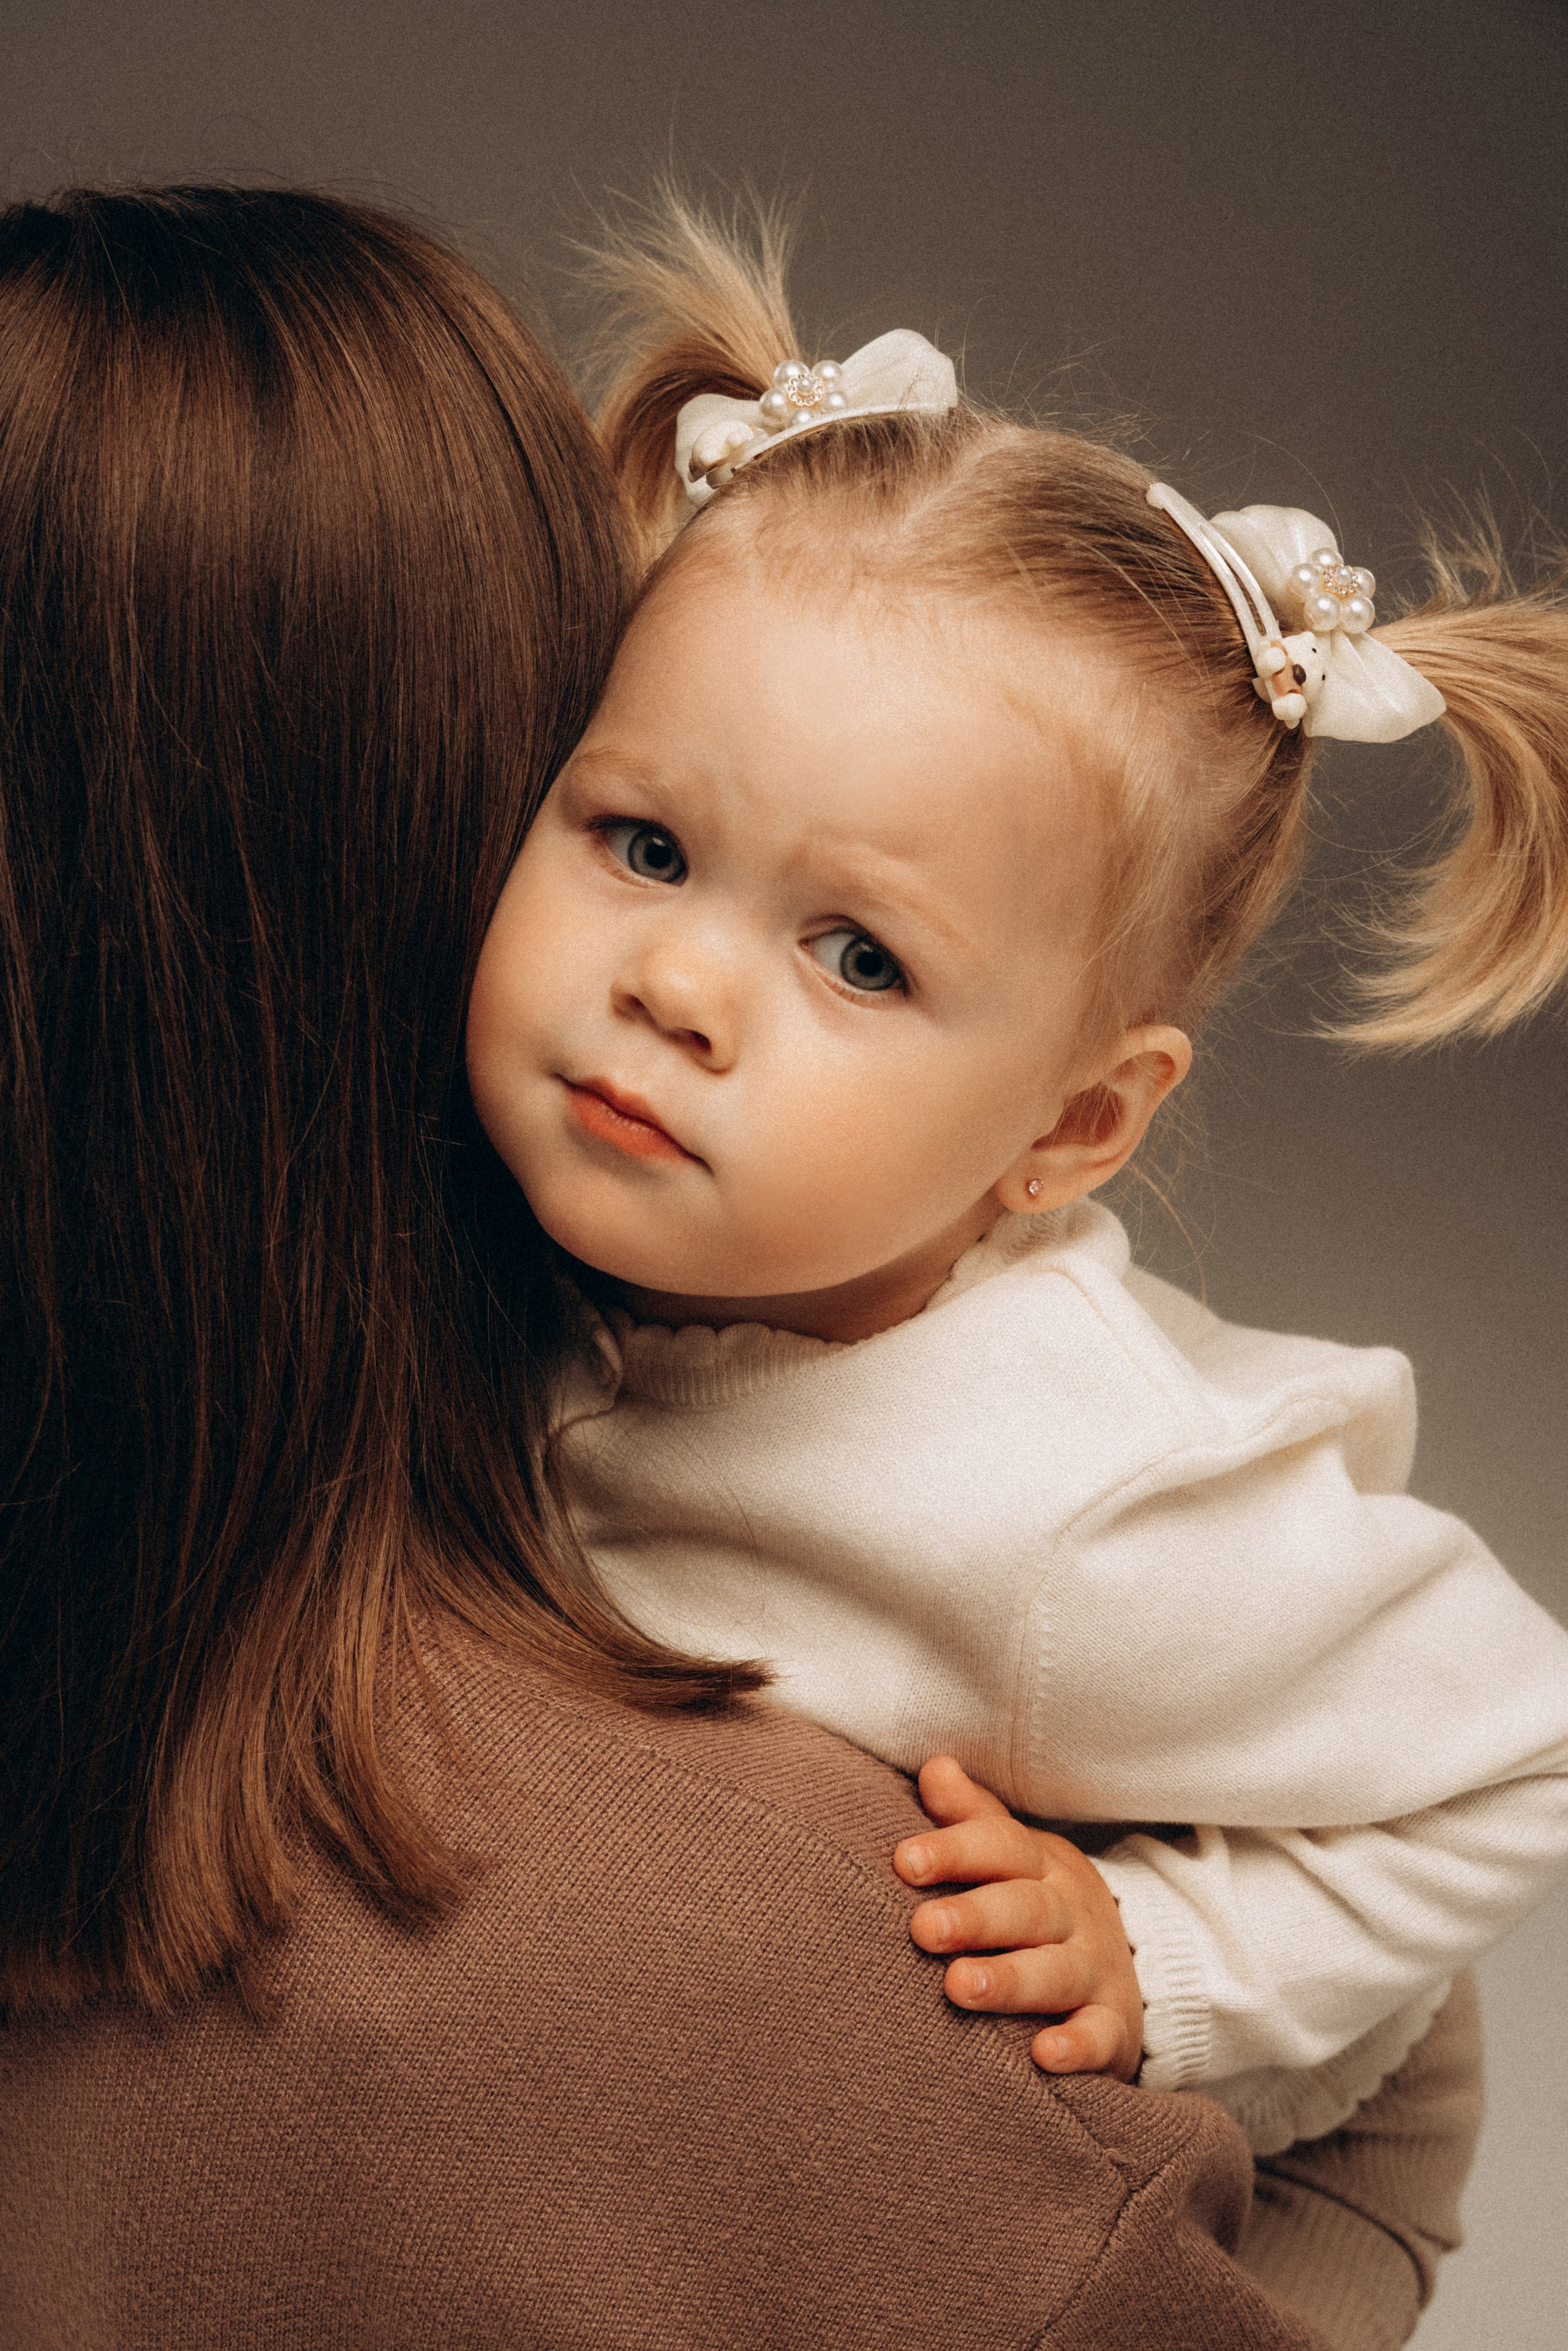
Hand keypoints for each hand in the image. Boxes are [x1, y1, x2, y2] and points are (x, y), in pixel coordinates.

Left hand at [893, 1755, 1143, 2081]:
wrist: (1133, 1960)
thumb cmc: (1037, 1903)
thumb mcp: (1013, 1853)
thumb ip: (971, 1815)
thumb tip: (935, 1766)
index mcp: (1039, 1865)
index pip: (1001, 1846)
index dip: (955, 1849)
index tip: (904, 1861)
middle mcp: (1070, 1913)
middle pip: (1025, 1908)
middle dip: (975, 1917)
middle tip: (923, 1930)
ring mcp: (1095, 1969)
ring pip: (1056, 1971)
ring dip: (1010, 1979)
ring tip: (960, 1987)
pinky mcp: (1113, 2026)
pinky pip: (1100, 2036)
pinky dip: (1078, 2047)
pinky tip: (1045, 2056)